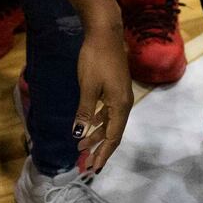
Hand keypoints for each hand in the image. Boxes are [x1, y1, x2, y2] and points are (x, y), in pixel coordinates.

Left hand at [73, 21, 129, 171]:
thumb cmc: (95, 60)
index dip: (103, 154)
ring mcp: (119, 95)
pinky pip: (107, 112)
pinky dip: (97, 121)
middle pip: (112, 132)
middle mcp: (124, 103)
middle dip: (99, 148)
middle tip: (85, 163)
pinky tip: (87, 124)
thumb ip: (84, 113)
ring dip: (96, 134)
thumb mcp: (87, 88)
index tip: (94, 169)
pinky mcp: (114, 88)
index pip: (113, 137)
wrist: (104, 34)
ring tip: (80, 145)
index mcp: (120, 106)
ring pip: (109, 122)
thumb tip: (78, 135)